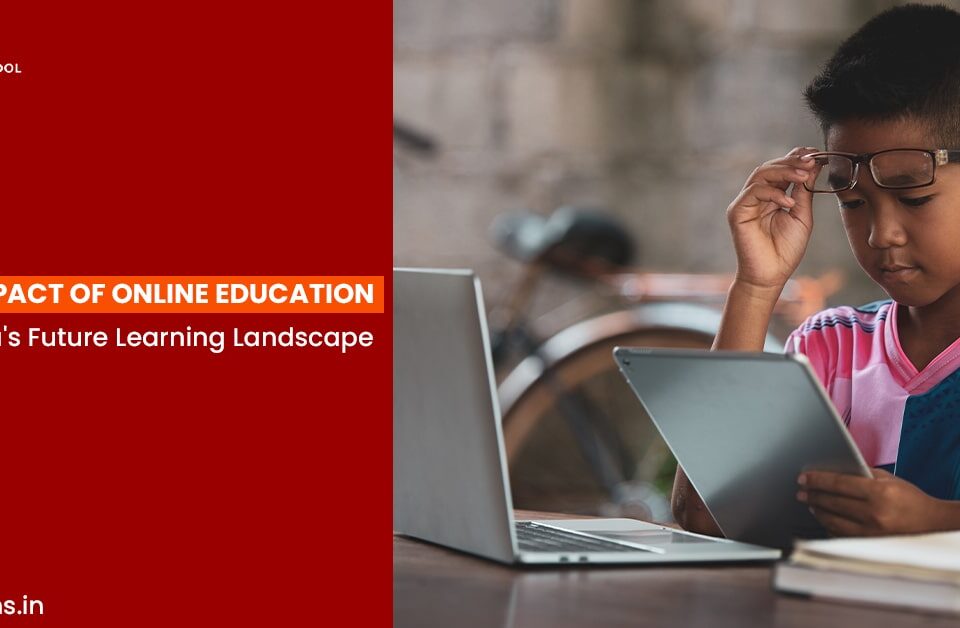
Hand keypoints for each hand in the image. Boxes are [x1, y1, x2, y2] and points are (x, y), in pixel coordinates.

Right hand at [726, 147, 819, 290]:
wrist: (771, 275)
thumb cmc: (785, 250)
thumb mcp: (802, 215)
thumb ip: (804, 191)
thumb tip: (813, 165)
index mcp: (772, 196)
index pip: (781, 169)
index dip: (796, 158)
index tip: (815, 154)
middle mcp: (756, 197)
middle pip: (770, 167)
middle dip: (792, 162)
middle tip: (811, 162)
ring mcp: (745, 203)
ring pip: (760, 174)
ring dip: (784, 171)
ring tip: (803, 176)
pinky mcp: (737, 212)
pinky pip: (753, 192)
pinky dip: (772, 193)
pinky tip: (788, 203)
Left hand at [797, 469, 954, 535]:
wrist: (933, 525)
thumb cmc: (911, 500)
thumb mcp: (889, 480)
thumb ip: (862, 473)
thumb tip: (833, 470)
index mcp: (879, 493)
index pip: (838, 484)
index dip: (817, 480)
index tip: (803, 478)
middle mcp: (874, 514)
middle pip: (832, 503)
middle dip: (813, 495)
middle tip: (801, 491)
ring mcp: (871, 532)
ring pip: (833, 521)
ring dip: (818, 511)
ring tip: (811, 503)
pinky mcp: (870, 544)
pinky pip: (842, 535)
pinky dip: (829, 526)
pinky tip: (824, 519)